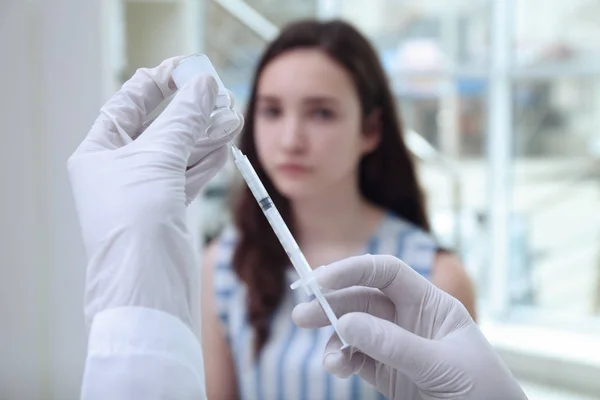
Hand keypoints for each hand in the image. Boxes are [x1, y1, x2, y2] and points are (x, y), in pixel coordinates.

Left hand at [68, 56, 240, 330]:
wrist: (146, 284)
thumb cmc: (136, 222)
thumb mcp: (157, 159)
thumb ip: (183, 120)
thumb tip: (204, 87)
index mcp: (98, 152)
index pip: (127, 105)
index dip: (156, 85)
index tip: (185, 70)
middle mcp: (118, 169)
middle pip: (158, 127)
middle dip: (188, 111)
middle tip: (216, 93)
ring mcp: (144, 189)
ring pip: (178, 152)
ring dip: (204, 134)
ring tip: (230, 116)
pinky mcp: (167, 208)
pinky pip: (188, 175)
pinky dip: (207, 160)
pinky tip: (224, 144)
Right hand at [292, 254, 526, 399]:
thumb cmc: (482, 389)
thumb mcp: (441, 364)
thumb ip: (394, 344)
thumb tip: (345, 322)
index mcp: (429, 304)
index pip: (387, 273)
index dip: (354, 270)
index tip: (321, 280)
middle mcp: (408, 319)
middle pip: (362, 300)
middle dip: (331, 305)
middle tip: (301, 315)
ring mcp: (394, 346)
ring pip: (353, 330)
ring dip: (334, 339)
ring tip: (329, 361)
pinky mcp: (385, 372)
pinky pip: (354, 358)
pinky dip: (341, 360)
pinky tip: (338, 369)